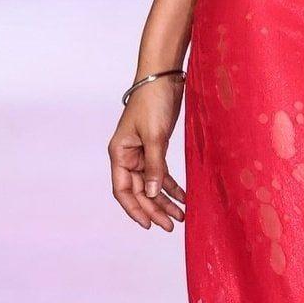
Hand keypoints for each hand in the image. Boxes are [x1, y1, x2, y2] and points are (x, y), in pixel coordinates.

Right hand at [108, 80, 186, 231]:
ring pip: (152, 184)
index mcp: (119, 153)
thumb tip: (152, 193)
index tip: (149, 225)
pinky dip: (172, 185)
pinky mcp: (156, 147)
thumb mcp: (155, 136)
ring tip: (181, 216)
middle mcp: (128, 156)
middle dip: (154, 208)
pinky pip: (161, 173)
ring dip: (165, 200)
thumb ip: (154, 166)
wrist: (164, 77)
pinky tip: (184, 198)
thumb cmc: (153, 102)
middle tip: (172, 225)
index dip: (134, 209)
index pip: (122, 190)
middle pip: (139, 191)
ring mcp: (142, 153)